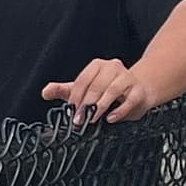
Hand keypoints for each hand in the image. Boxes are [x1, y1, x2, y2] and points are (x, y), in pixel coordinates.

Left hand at [42, 56, 156, 122]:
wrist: (138, 91)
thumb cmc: (108, 90)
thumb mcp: (84, 90)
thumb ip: (64, 91)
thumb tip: (45, 92)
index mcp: (97, 66)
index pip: (83, 80)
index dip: (75, 96)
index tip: (71, 111)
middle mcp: (113, 68)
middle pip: (96, 85)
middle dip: (86, 104)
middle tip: (79, 119)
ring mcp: (127, 78)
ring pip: (112, 90)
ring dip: (100, 106)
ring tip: (93, 118)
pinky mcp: (139, 90)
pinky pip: (129, 100)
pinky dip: (119, 110)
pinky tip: (110, 118)